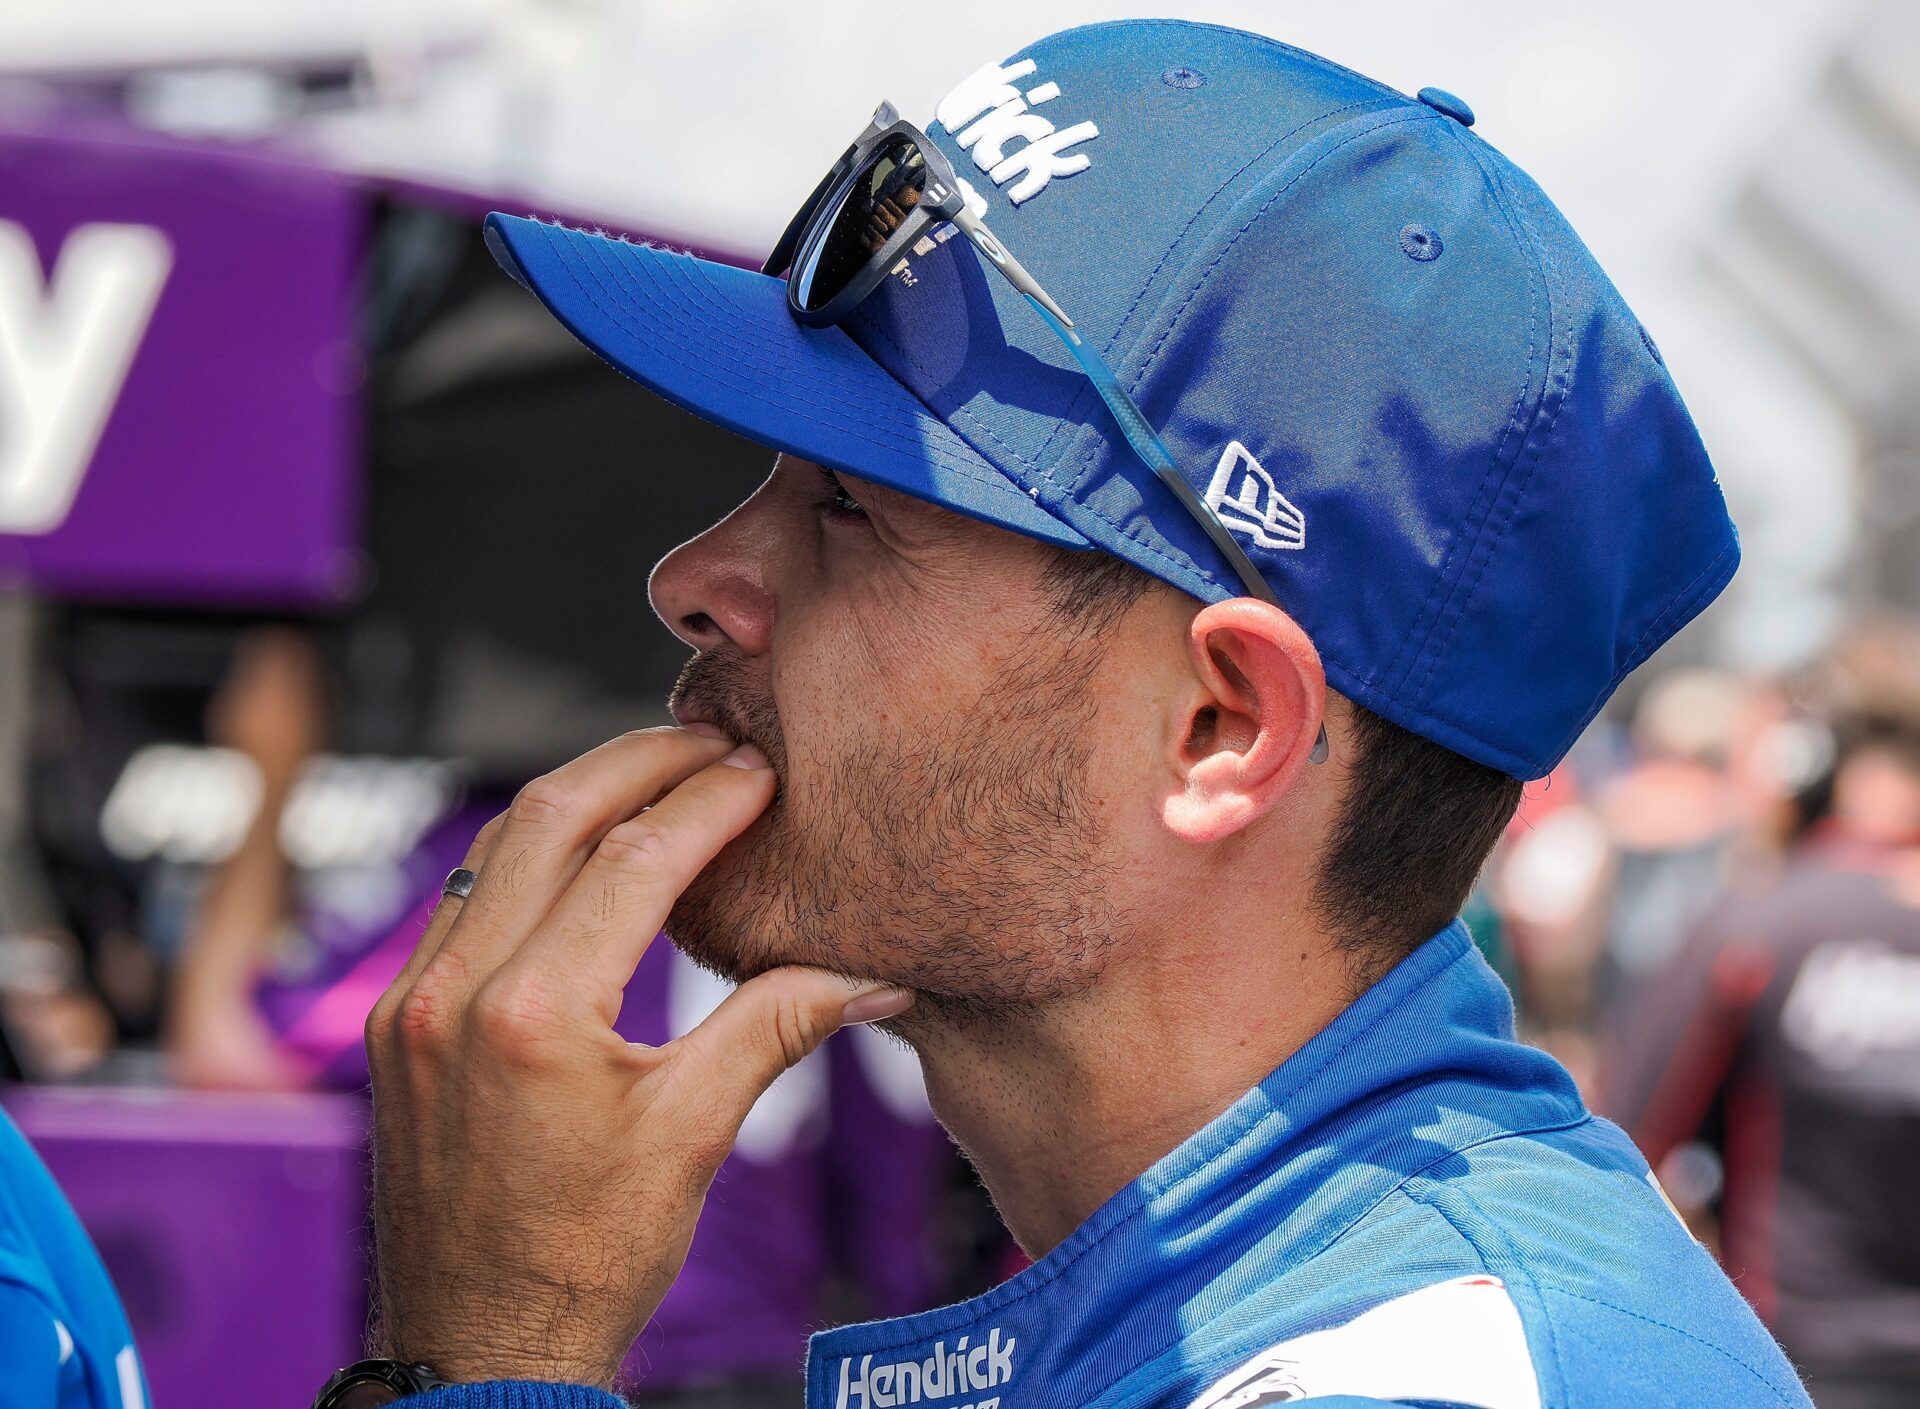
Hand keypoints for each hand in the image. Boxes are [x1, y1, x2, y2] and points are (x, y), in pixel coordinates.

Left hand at [363, 727, 911, 1387]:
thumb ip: (777, 1027)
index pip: (635, 859)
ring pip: (495, 845)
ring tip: (656, 776)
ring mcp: (410, 1003)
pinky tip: (582, 852)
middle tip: (712, 743)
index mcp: (534, 1017)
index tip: (761, 772)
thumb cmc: (587, 1259)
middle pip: (551, 815)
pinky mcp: (396, 1022)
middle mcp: (454, 993)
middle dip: (639, 762)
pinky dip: (528, 853)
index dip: (710, 801)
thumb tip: (872, 974)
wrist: (480, 1347)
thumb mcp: (696, 1136)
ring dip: (578, 796)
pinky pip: (462, 896)